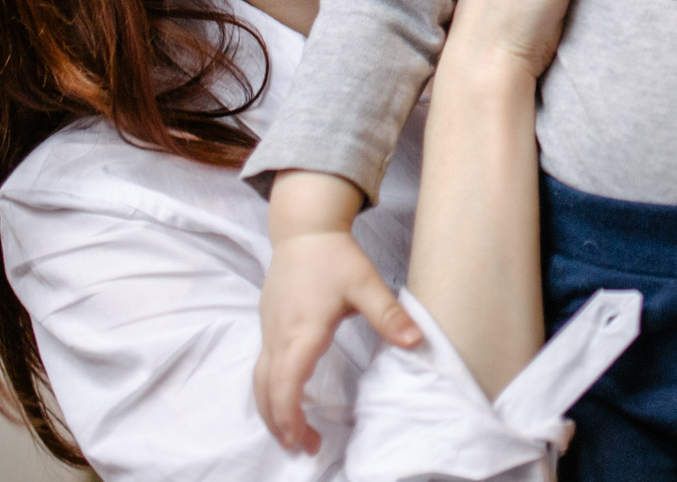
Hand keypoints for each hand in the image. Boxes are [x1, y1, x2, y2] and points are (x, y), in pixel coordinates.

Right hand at [255, 172, 419, 451]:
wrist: (303, 228)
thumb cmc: (333, 255)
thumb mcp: (366, 283)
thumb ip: (389, 315)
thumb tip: (417, 342)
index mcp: (302, 330)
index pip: (286, 384)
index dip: (290, 416)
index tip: (306, 439)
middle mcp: (279, 335)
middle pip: (266, 392)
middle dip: (280, 425)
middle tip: (304, 448)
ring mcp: (269, 330)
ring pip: (259, 382)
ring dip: (272, 411)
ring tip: (293, 434)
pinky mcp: (268, 325)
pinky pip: (262, 368)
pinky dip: (270, 392)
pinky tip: (287, 399)